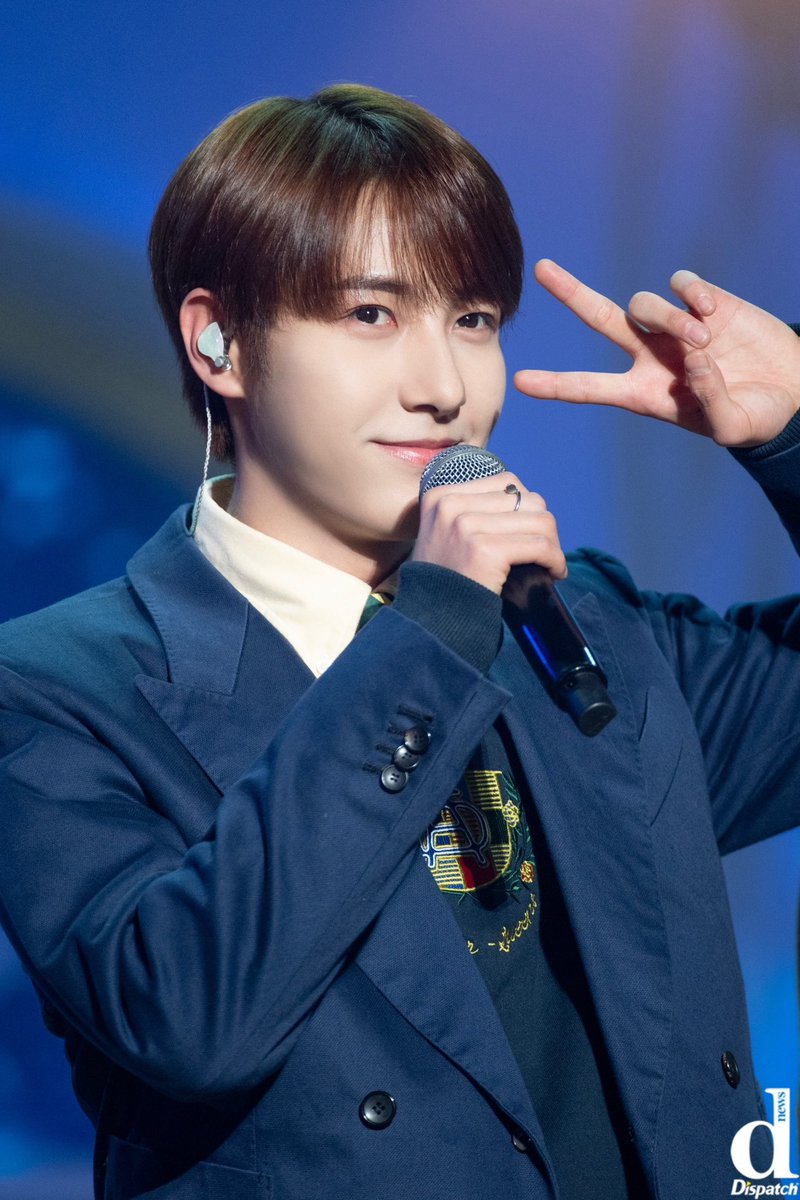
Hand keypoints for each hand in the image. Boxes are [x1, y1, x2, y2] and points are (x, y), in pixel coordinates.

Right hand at [411, 472, 566, 594]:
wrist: (432, 622)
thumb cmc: (448, 582)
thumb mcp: (448, 535)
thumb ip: (476, 513)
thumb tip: (529, 503)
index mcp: (441, 495)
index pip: (506, 483)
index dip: (526, 508)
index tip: (529, 534)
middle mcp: (451, 505)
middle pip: (526, 499)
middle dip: (542, 527)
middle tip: (543, 554)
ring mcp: (465, 526)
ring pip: (539, 520)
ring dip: (553, 544)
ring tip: (550, 565)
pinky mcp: (484, 550)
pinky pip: (540, 545)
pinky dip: (555, 560)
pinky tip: (554, 573)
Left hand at [514, 259, 799, 446]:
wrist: (791, 390)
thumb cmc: (756, 417)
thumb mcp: (732, 427)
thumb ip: (712, 402)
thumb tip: (694, 361)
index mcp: (644, 393)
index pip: (591, 388)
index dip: (557, 385)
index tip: (519, 383)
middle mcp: (650, 356)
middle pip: (600, 318)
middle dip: (571, 293)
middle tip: (542, 270)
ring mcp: (673, 326)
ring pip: (644, 303)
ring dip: (669, 318)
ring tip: (705, 340)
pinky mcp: (702, 302)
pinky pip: (681, 285)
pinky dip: (693, 296)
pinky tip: (714, 314)